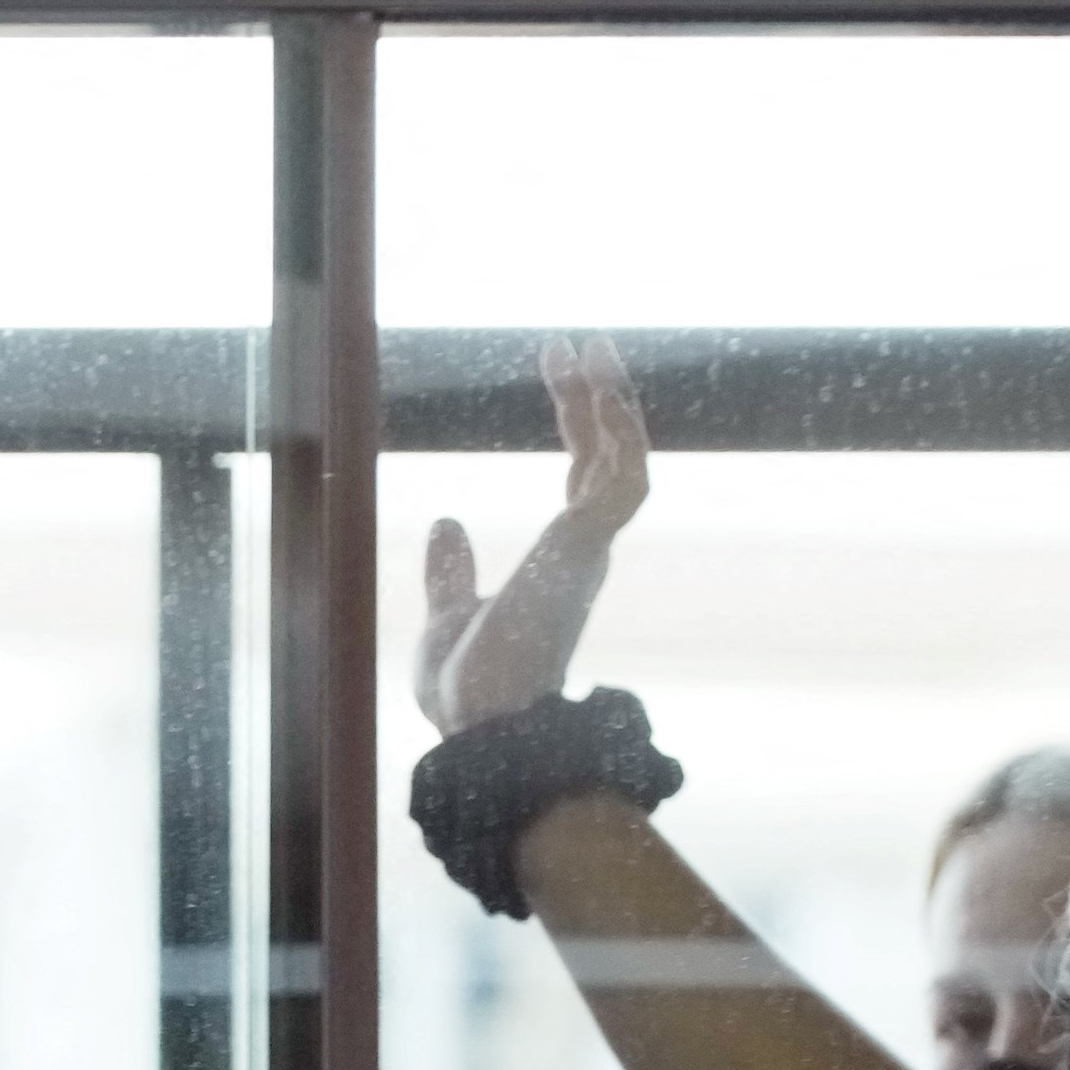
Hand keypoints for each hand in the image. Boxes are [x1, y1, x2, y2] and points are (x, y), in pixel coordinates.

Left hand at [414, 335, 651, 734]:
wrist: (479, 727)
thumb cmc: (468, 694)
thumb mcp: (448, 614)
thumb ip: (452, 571)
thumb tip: (447, 521)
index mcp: (558, 566)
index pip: (578, 480)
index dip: (577, 422)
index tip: (559, 370)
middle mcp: (583, 554)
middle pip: (603, 457)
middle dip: (594, 397)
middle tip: (574, 342)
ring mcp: (590, 551)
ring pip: (623, 460)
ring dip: (612, 401)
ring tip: (588, 347)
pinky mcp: (587, 548)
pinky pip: (623, 477)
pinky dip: (620, 431)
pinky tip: (604, 388)